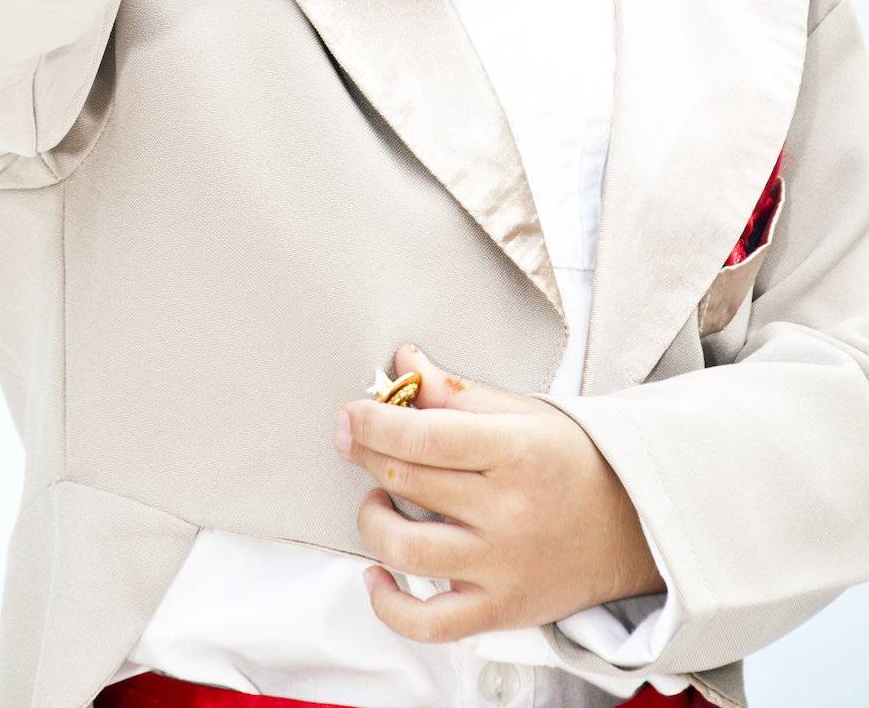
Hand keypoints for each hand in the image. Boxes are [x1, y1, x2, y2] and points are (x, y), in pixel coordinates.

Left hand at [333, 342, 664, 642]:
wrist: (635, 526)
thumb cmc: (575, 462)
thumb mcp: (524, 412)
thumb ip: (457, 392)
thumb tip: (405, 364)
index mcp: (516, 451)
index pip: (425, 436)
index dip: (375, 422)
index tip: (352, 413)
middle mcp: (508, 511)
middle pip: (409, 481)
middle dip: (367, 454)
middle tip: (356, 439)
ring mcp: (502, 566)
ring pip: (407, 549)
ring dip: (372, 520)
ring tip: (376, 499)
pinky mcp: (499, 609)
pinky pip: (428, 623)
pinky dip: (390, 605)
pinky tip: (377, 575)